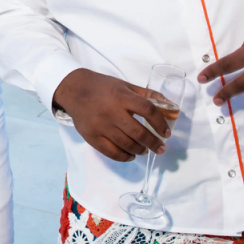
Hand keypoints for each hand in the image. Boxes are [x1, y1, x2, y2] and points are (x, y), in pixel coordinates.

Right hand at [53, 68, 171, 162]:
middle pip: (139, 132)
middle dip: (154, 143)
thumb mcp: (125, 86)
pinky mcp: (91, 137)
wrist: (74, 90)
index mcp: (122, 96)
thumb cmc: (103, 87)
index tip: (166, 133)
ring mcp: (100, 126)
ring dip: (140, 150)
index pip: (147, 110)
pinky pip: (112, 152)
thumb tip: (170, 105)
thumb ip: (147, 95)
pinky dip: (125, 157)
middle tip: (160, 148)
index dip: (160, 123)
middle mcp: (111, 112)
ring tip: (145, 150)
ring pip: (127, 145)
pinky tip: (131, 155)